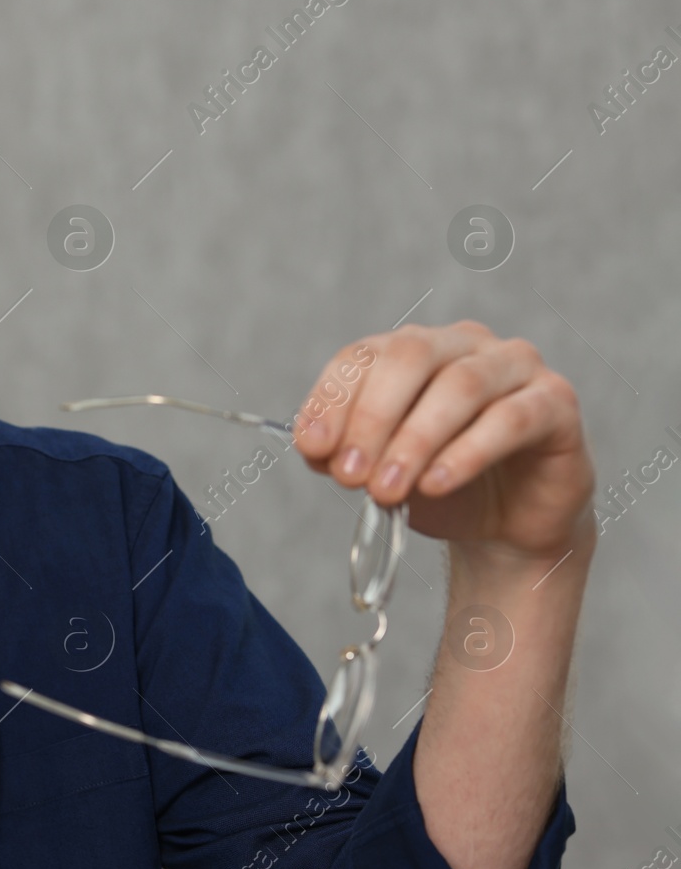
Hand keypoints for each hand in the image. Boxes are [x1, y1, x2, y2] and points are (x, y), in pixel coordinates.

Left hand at [290, 320, 596, 560]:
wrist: (507, 525)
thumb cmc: (440, 485)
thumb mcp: (378, 470)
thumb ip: (343, 452)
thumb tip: (315, 445)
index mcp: (412, 350)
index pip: (363, 355)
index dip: (333, 400)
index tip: (313, 448)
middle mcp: (463, 344)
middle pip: (410, 357)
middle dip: (372, 418)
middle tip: (350, 475)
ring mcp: (515, 366)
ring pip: (459, 386)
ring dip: (414, 441)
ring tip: (387, 489)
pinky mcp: (556, 402)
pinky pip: (510, 419)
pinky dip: (466, 454)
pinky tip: (437, 485)